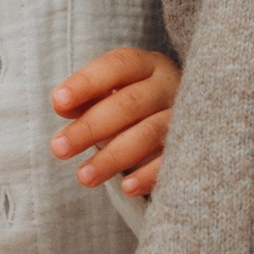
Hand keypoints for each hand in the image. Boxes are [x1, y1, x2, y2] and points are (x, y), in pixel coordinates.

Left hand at [50, 47, 178, 199]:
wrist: (188, 120)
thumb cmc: (136, 105)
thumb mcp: (113, 94)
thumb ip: (86, 98)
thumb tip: (61, 105)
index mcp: (146, 66)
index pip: (116, 66)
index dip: (86, 83)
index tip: (58, 102)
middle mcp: (168, 86)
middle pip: (128, 104)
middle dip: (90, 127)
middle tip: (58, 148)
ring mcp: (185, 116)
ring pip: (148, 134)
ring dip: (112, 157)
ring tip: (83, 177)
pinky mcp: (195, 146)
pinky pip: (172, 162)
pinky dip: (148, 175)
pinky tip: (126, 188)